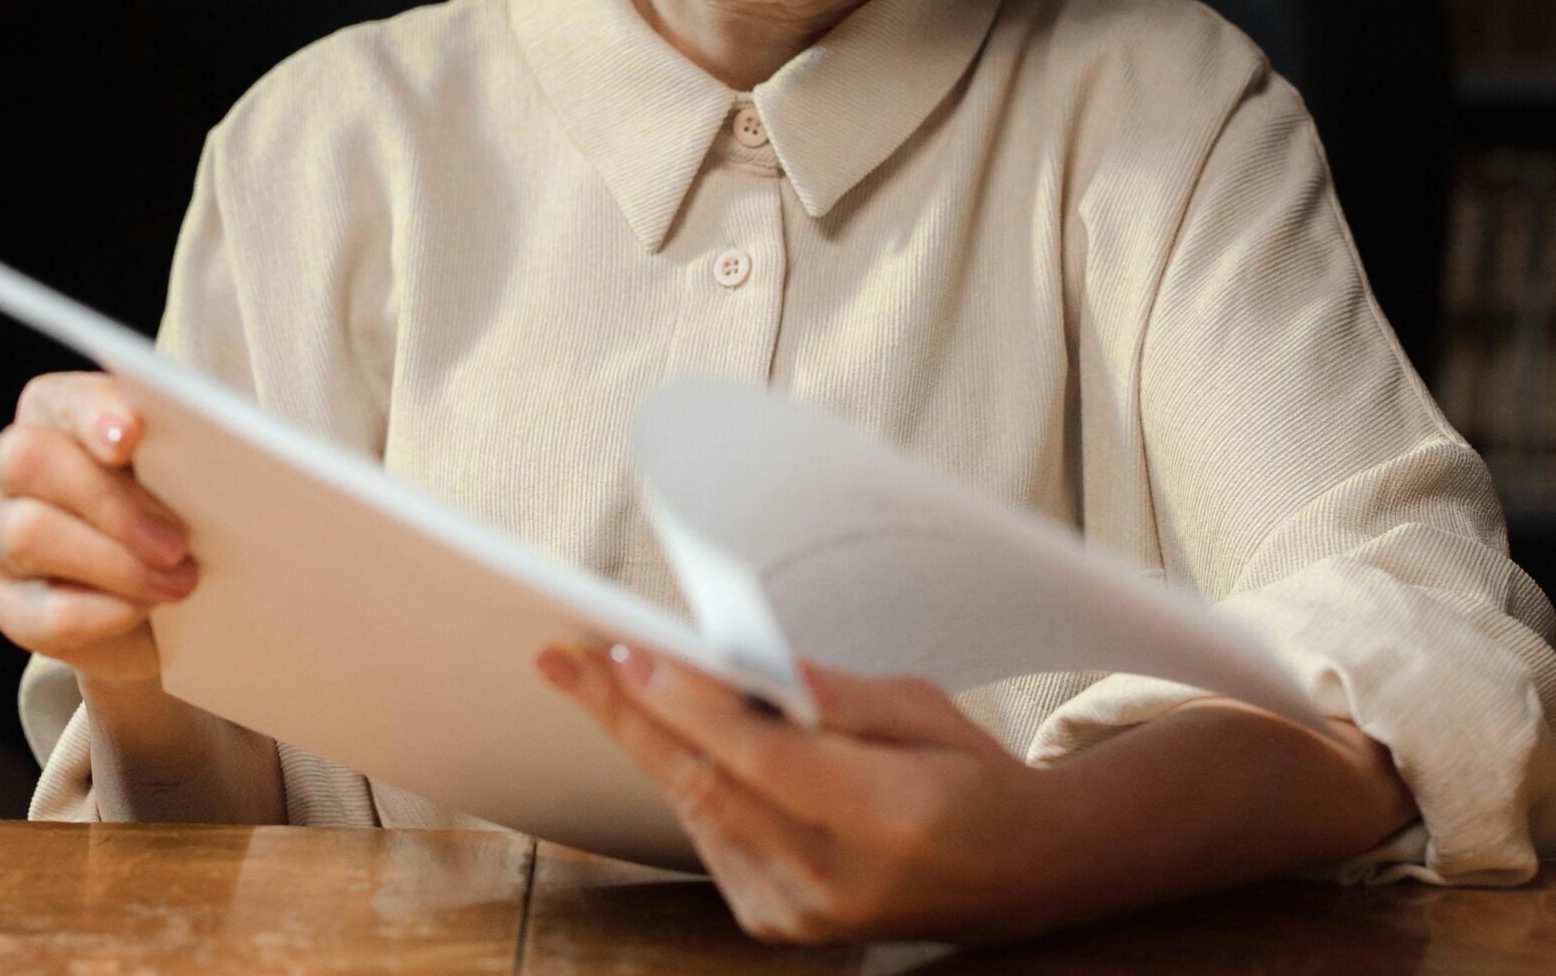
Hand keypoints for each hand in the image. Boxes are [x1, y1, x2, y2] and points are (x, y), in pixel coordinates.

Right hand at [0, 371, 197, 682]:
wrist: (171, 601)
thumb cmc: (179, 505)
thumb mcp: (187, 467)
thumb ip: (183, 444)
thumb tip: (209, 446)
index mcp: (55, 411)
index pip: (59, 398)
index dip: (93, 414)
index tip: (132, 437)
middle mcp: (10, 468)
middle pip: (28, 462)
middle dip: (109, 501)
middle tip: (177, 540)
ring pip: (27, 535)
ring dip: (116, 563)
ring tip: (179, 580)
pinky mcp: (10, 607)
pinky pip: (44, 612)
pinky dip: (105, 613)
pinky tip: (145, 609)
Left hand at [533, 640, 1040, 943]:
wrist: (1011, 874)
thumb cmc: (970, 775)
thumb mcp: (925, 710)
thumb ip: (839, 696)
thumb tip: (760, 668)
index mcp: (891, 822)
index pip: (766, 761)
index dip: (693, 707)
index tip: (632, 654)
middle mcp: (839, 883)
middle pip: (711, 787)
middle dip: (629, 716)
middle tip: (566, 660)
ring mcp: (805, 915)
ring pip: (698, 811)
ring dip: (642, 740)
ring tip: (592, 678)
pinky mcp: (779, 924)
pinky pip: (711, 838)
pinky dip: (683, 778)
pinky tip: (655, 730)